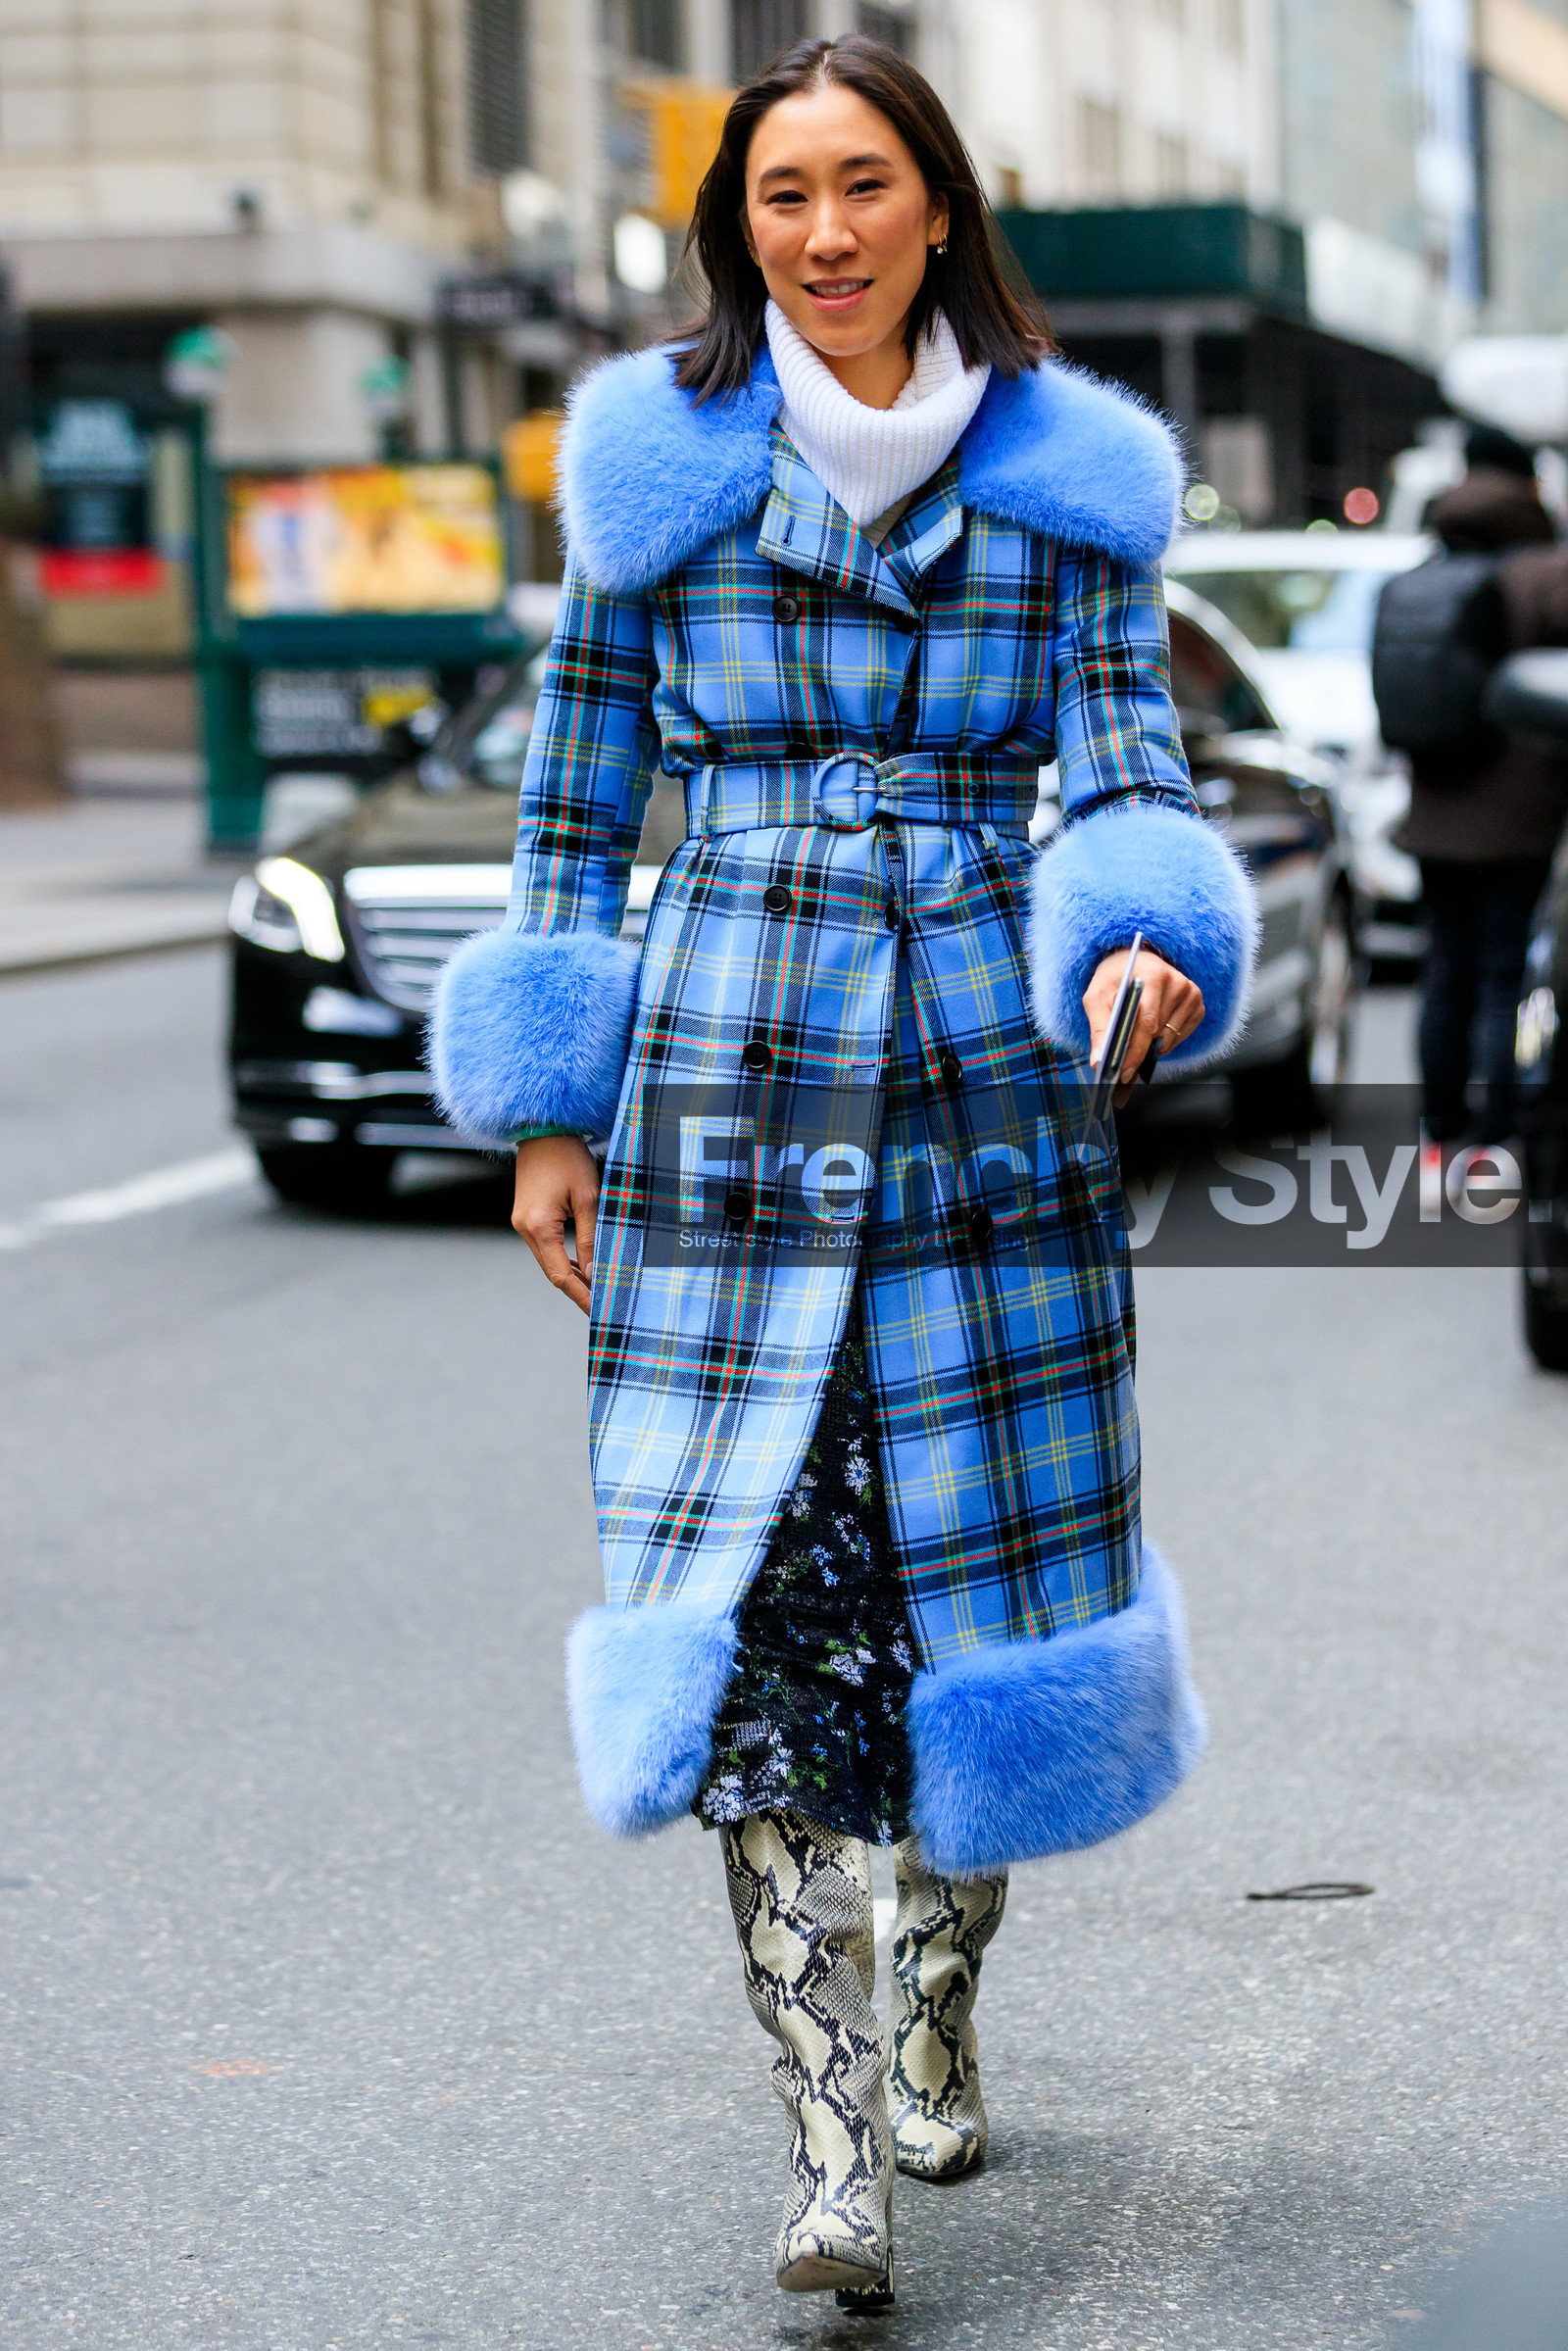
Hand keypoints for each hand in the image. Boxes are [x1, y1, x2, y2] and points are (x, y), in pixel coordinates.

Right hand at [512, 1134, 599, 1314]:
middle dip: (578, 1290)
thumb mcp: (588, 1198)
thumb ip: (591, 1238)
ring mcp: (522, 1222)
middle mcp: (524, 1228)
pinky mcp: (526, 1216)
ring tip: (597, 1289)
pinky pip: (545, 1246)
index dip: (581, 1295)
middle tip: (603, 1305)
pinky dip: (563, 1258)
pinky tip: (581, 1265)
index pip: (561, 1275)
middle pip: (552, 1272)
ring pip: (548, 1260)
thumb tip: (595, 1273)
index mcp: (538, 1227)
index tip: (600, 1311)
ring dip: (571, 1275)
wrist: (542, 1129)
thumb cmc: (568, 1158)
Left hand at [1082, 948, 1205, 1107]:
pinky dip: (1162, 1042)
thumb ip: (1099, 1028)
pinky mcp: (1197, 1005)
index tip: (1122, 1072)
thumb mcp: (1097, 997)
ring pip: (1169, 1039)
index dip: (1135, 1051)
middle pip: (1158, 1033)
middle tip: (1122, 1068)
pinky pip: (1179, 1037)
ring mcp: (1192, 994)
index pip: (1147, 1022)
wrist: (1135, 962)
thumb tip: (1100, 1060)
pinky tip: (1150, 1032)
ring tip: (1133, 1044)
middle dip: (1138, 1053)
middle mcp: (1178, 983)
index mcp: (1153, 974)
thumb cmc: (1115, 979)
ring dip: (1149, 1048)